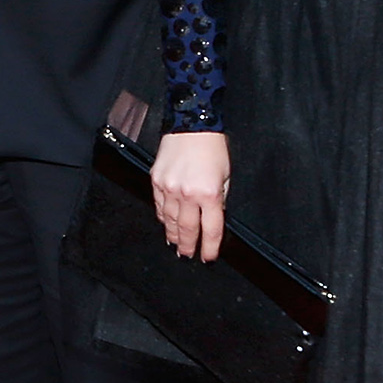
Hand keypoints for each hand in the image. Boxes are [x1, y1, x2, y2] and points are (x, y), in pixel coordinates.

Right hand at [153, 130, 230, 261]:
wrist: (191, 125)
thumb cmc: (212, 148)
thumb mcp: (225, 176)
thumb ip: (219, 199)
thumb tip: (211, 218)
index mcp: (209, 194)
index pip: (210, 229)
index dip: (209, 247)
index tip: (207, 257)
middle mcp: (188, 194)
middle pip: (187, 229)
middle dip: (188, 246)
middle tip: (187, 255)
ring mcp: (169, 188)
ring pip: (170, 220)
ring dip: (173, 235)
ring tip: (175, 244)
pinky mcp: (156, 180)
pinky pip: (159, 206)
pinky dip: (163, 217)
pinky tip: (166, 223)